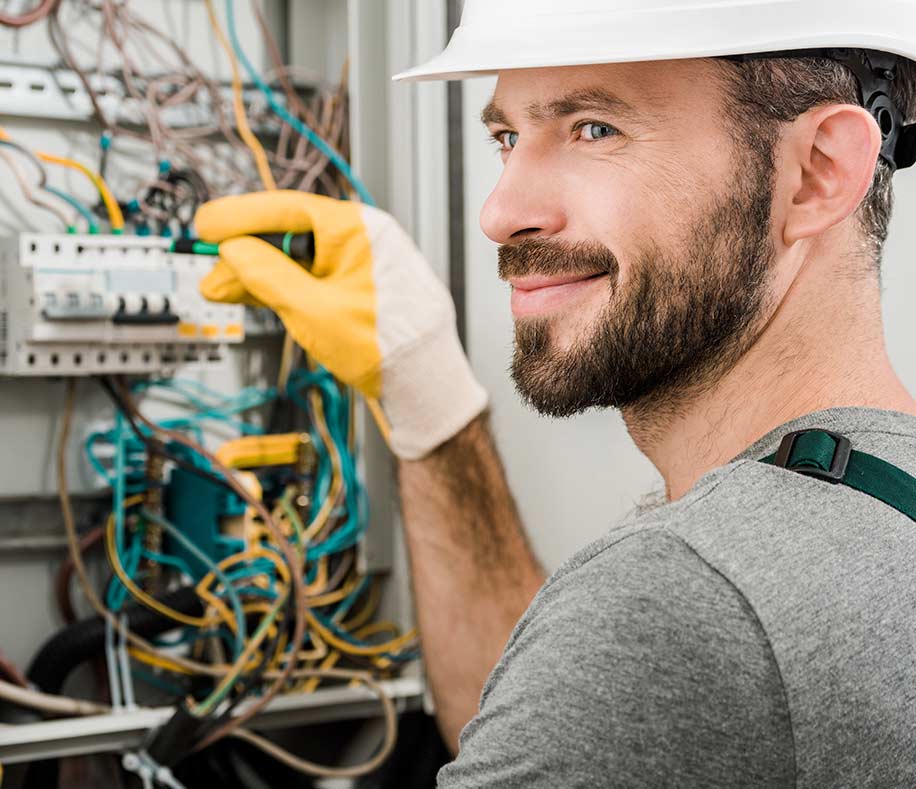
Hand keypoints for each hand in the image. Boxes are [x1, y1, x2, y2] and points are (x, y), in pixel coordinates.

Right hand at [195, 190, 486, 459]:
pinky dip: (279, 289)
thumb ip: (269, 276)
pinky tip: (249, 295)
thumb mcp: (314, 311)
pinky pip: (310, 280)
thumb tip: (233, 251)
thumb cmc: (388, 348)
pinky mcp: (354, 292)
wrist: (423, 386)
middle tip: (210, 271)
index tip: (206, 225)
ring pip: (296, 261)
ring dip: (256, 275)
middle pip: (289, 235)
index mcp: (359, 230)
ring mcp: (358, 267)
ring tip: (219, 289)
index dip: (241, 216)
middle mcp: (360, 241)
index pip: (289, 209)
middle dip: (244, 255)